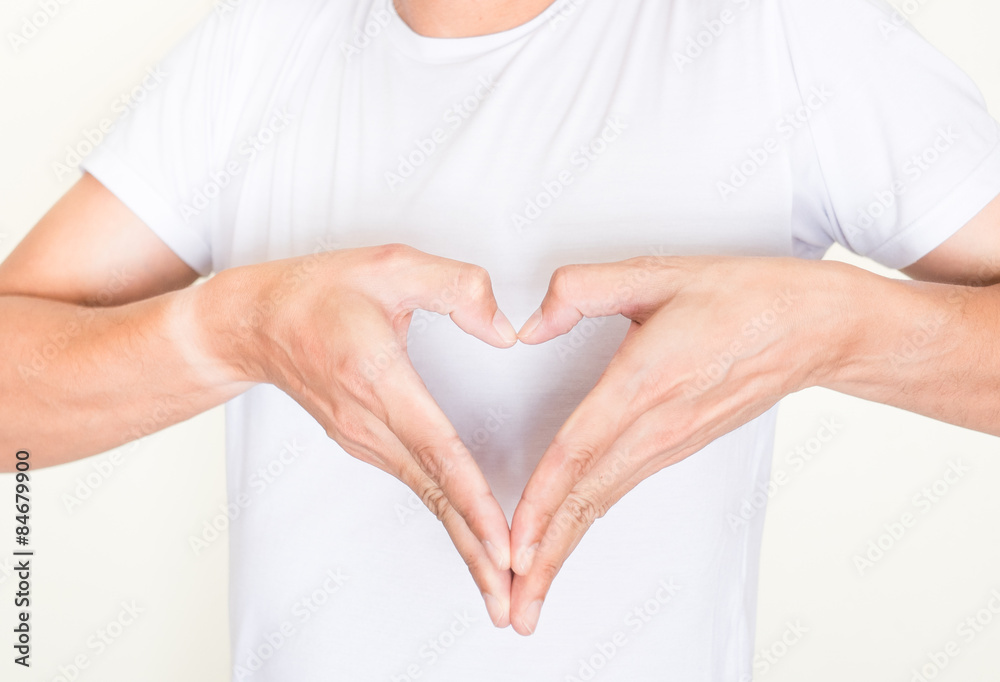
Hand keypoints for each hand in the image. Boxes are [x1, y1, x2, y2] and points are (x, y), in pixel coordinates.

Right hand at [207, 244, 519, 626]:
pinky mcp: (365, 443)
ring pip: (426, 498)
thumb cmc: (316, 293)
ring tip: (500, 588)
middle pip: (435, 494)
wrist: (252, 324)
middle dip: (475, 551)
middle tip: (510, 601)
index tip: (502, 542)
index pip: (436, 450)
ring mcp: (363, 439)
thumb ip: (456, 287)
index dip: (473, 499)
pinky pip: (417, 485)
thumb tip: (505, 331)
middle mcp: (369, 423)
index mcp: (377, 379)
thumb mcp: (390, 264)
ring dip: (465, 545)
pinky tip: (473, 543)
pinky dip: (449, 519)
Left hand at [506, 255, 853, 634]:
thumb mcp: (658, 273)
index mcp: (646, 380)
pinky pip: (622, 489)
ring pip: (604, 503)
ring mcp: (671, 441)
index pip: (579, 451)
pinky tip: (567, 539)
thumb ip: (583, 289)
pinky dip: (588, 521)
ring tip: (534, 591)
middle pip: (588, 500)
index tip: (514, 545)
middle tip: (515, 609)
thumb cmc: (744, 298)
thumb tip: (531, 325)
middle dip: (547, 558)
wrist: (815, 329)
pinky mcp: (680, 446)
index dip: (541, 501)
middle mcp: (658, 424)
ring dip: (564, 550)